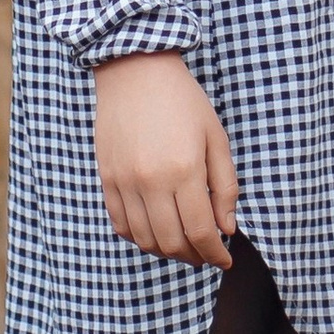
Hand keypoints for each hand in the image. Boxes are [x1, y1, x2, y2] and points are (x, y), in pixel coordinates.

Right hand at [93, 51, 237, 267]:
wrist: (135, 72)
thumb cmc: (183, 102)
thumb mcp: (215, 138)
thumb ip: (225, 186)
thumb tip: (227, 228)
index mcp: (184, 170)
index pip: (200, 231)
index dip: (215, 254)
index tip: (224, 260)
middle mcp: (151, 182)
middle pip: (172, 242)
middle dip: (194, 257)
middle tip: (207, 255)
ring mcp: (124, 183)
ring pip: (145, 239)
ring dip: (167, 251)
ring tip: (184, 246)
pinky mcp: (107, 179)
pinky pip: (121, 224)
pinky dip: (139, 237)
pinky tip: (156, 234)